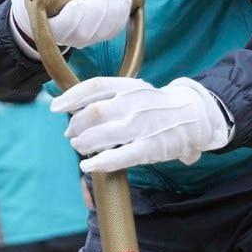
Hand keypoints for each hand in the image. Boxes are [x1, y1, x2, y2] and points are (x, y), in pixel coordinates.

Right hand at [8, 0, 130, 57]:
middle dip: (97, 9)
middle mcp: (66, 38)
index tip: (79, 0)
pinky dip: (120, 18)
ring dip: (112, 12)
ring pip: (101, 33)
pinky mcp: (95, 36)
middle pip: (84, 32)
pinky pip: (111, 32)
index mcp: (48, 25)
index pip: (61, 29)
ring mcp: (82, 39)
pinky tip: (125, 1)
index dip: (71, 18)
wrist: (45, 4)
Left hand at [51, 76, 231, 172]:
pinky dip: (101, 162)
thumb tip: (72, 110)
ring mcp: (144, 125)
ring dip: (85, 142)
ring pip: (104, 134)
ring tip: (80, 147)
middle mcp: (135, 102)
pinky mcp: (152, 147)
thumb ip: (108, 97)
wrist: (197, 114)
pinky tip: (89, 166)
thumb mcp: (135, 91)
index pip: (95, 87)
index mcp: (130, 85)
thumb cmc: (156, 105)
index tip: (55, 107)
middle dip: (76, 125)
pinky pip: (121, 156)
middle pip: (95, 112)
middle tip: (71, 135)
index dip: (71, 97)